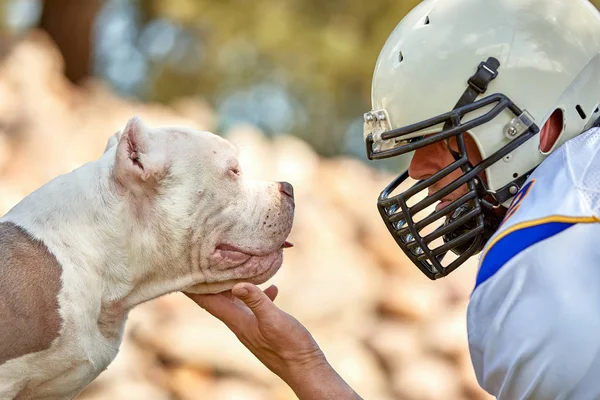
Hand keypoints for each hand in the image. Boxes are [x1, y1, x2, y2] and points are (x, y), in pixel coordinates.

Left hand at [186, 283, 361, 398]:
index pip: (208, 301)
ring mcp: (251, 326)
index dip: (193, 287)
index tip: (182, 270)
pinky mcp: (264, 328)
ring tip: (232, 268)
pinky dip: (256, 294)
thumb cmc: (290, 346)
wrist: (304, 368)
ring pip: (234, 301)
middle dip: (208, 281)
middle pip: (216, 299)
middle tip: (202, 261)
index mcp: (238, 321)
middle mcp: (240, 323)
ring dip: (231, 286)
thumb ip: (257, 301)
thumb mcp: (274, 319)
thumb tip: (237, 285)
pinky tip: (271, 288)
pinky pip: (254, 307)